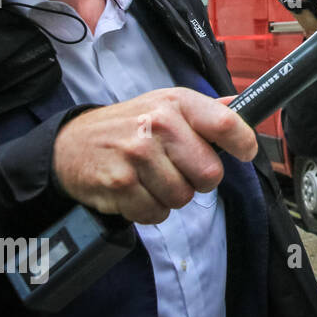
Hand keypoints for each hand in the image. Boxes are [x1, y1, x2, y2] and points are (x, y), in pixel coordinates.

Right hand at [52, 88, 257, 223]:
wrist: (71, 144)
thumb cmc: (130, 126)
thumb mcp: (167, 105)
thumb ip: (208, 111)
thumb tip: (246, 108)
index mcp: (177, 103)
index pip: (226, 124)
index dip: (243, 143)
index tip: (245, 153)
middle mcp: (158, 124)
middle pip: (209, 173)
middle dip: (198, 180)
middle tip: (178, 170)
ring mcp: (137, 154)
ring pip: (183, 197)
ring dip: (171, 196)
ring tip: (151, 178)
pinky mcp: (119, 183)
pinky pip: (156, 213)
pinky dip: (150, 209)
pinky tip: (136, 191)